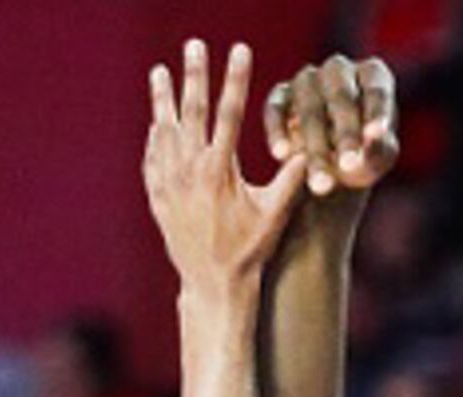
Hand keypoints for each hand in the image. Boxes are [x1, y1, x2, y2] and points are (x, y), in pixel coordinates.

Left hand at [143, 40, 306, 295]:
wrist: (213, 285)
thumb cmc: (251, 250)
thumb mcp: (276, 214)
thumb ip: (292, 179)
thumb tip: (311, 148)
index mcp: (219, 171)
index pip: (228, 112)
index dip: (234, 78)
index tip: (238, 49)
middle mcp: (189, 173)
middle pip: (191, 112)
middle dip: (193, 75)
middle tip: (193, 45)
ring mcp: (169, 185)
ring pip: (164, 132)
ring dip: (162, 100)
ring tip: (158, 72)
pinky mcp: (158, 199)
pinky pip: (152, 159)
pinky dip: (153, 137)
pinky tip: (156, 123)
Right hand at [265, 53, 398, 197]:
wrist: (328, 169)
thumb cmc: (363, 158)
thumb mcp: (377, 159)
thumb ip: (378, 148)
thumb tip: (374, 137)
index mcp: (372, 75)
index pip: (377, 90)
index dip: (376, 113)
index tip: (375, 137)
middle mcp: (339, 69)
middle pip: (341, 96)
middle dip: (344, 134)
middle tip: (348, 168)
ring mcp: (307, 79)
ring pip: (309, 106)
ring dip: (314, 144)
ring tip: (320, 182)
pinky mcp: (280, 96)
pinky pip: (276, 109)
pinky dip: (278, 131)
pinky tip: (281, 155)